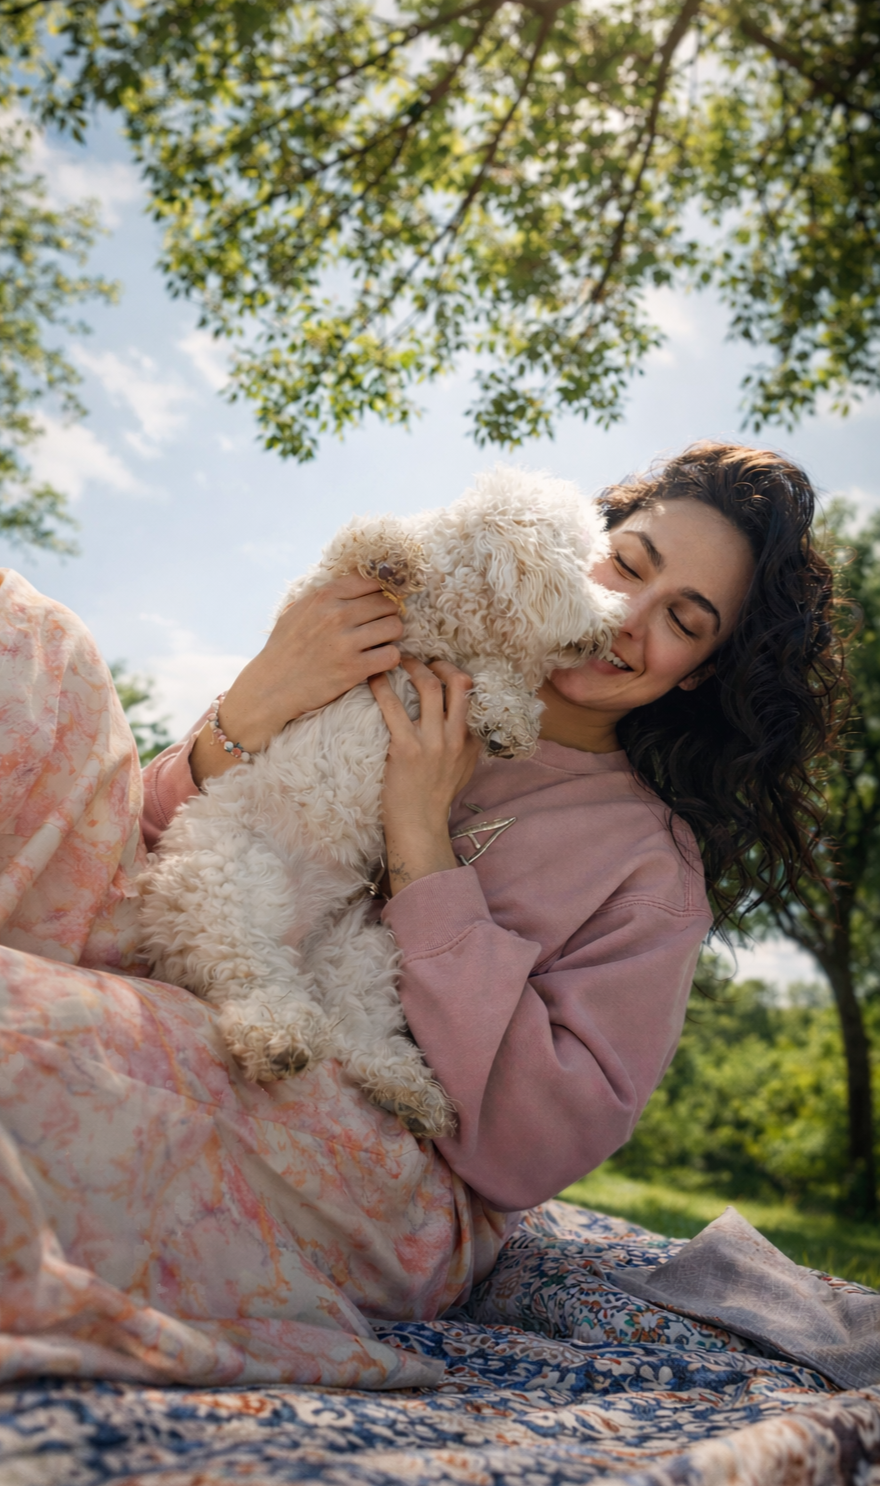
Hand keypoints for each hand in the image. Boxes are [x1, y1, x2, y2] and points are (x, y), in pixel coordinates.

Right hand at [192, 575, 402, 784]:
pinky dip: (390, 658)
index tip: (375, 606)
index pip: (370, 583)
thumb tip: (352, 585)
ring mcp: (346, 642)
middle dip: (387, 615)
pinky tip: (378, 661)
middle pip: (386, 604)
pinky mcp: (354, 668)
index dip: (377, 594)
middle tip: (380, 627)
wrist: (271, 686)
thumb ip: (323, 596)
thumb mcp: (297, 611)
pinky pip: (392, 655)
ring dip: (391, 636)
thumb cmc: (284, 649)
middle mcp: (336, 615)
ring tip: (380, 644)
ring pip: (394, 627)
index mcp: (323, 597)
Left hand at [369, 657, 480, 895]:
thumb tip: (463, 720)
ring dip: (412, 667)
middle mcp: (456, 736)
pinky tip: (373, 679)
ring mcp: (432, 742)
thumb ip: (466, 743)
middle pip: (457, 682)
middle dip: (437, 663)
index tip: (439, 666)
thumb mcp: (462, 769)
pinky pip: (394, 708)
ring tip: (396, 660)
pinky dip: (383, 688)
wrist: (419, 826)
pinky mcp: (407, 749)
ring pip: (428, 688)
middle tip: (418, 657)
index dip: (455, 672)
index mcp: (469, 739)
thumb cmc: (435, 798)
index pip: (471, 694)